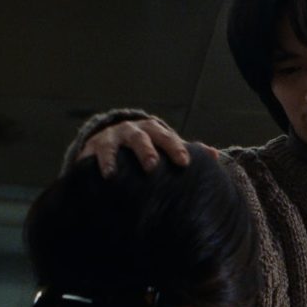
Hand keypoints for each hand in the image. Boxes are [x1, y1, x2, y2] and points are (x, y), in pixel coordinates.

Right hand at [77, 116, 216, 175]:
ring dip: (113, 158)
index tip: (184, 163)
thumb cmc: (147, 147)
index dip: (176, 148)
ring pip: (113, 146)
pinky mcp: (92, 149)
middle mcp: (132, 131)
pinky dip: (94, 164)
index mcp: (153, 130)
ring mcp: (111, 139)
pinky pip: (92, 156)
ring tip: (113, 174)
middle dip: (146, 151)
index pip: (167, 137)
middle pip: (141, 139)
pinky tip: (98, 176)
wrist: (113, 138)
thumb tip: (214, 155)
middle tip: (153, 166)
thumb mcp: (165, 145)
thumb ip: (185, 150)